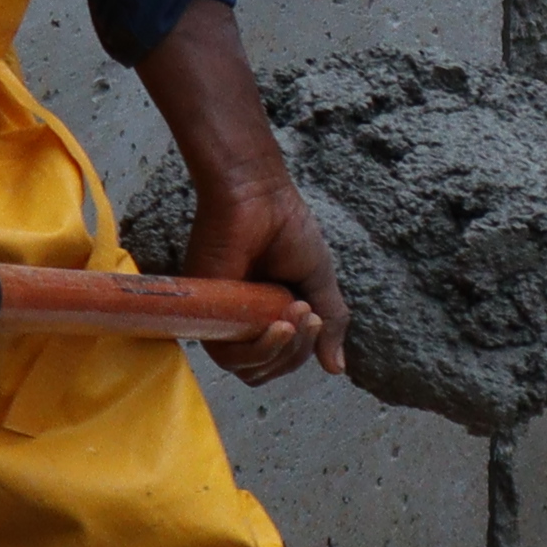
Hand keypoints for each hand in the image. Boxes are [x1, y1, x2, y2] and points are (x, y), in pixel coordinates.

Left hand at [129, 3, 344, 388]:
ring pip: (254, 362)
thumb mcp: (313, 269)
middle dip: (292, 348)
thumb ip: (327, 316)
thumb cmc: (275, 214)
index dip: (300, 351)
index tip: (310, 322)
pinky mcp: (205, 300)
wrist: (248, 180)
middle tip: (299, 313)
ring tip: (288, 310)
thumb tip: (341, 366)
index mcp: (265, 310)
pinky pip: (233, 346)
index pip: (284, 357)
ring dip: (278, 344)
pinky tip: (276, 315)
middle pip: (272, 365)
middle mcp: (241, 316)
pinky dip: (259, 338)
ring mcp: (221, 311)